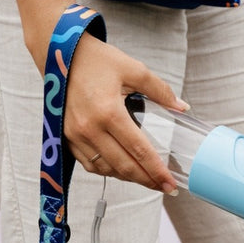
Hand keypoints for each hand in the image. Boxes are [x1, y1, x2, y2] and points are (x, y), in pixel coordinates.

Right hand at [62, 33, 186, 193]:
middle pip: (123, 166)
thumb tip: (182, 108)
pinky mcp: (66, 136)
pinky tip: (122, 169)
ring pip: (105, 169)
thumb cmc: (98, 61)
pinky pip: (89, 163)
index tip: (171, 183)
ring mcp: (75, 135)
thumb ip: (160, 90)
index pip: (139, 150)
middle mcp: (90, 128)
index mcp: (109, 112)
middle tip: (165, 187)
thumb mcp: (134, 69)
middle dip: (146, 180)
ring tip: (147, 179)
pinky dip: (107, 170)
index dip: (157, 170)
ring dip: (128, 177)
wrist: (61, 54)